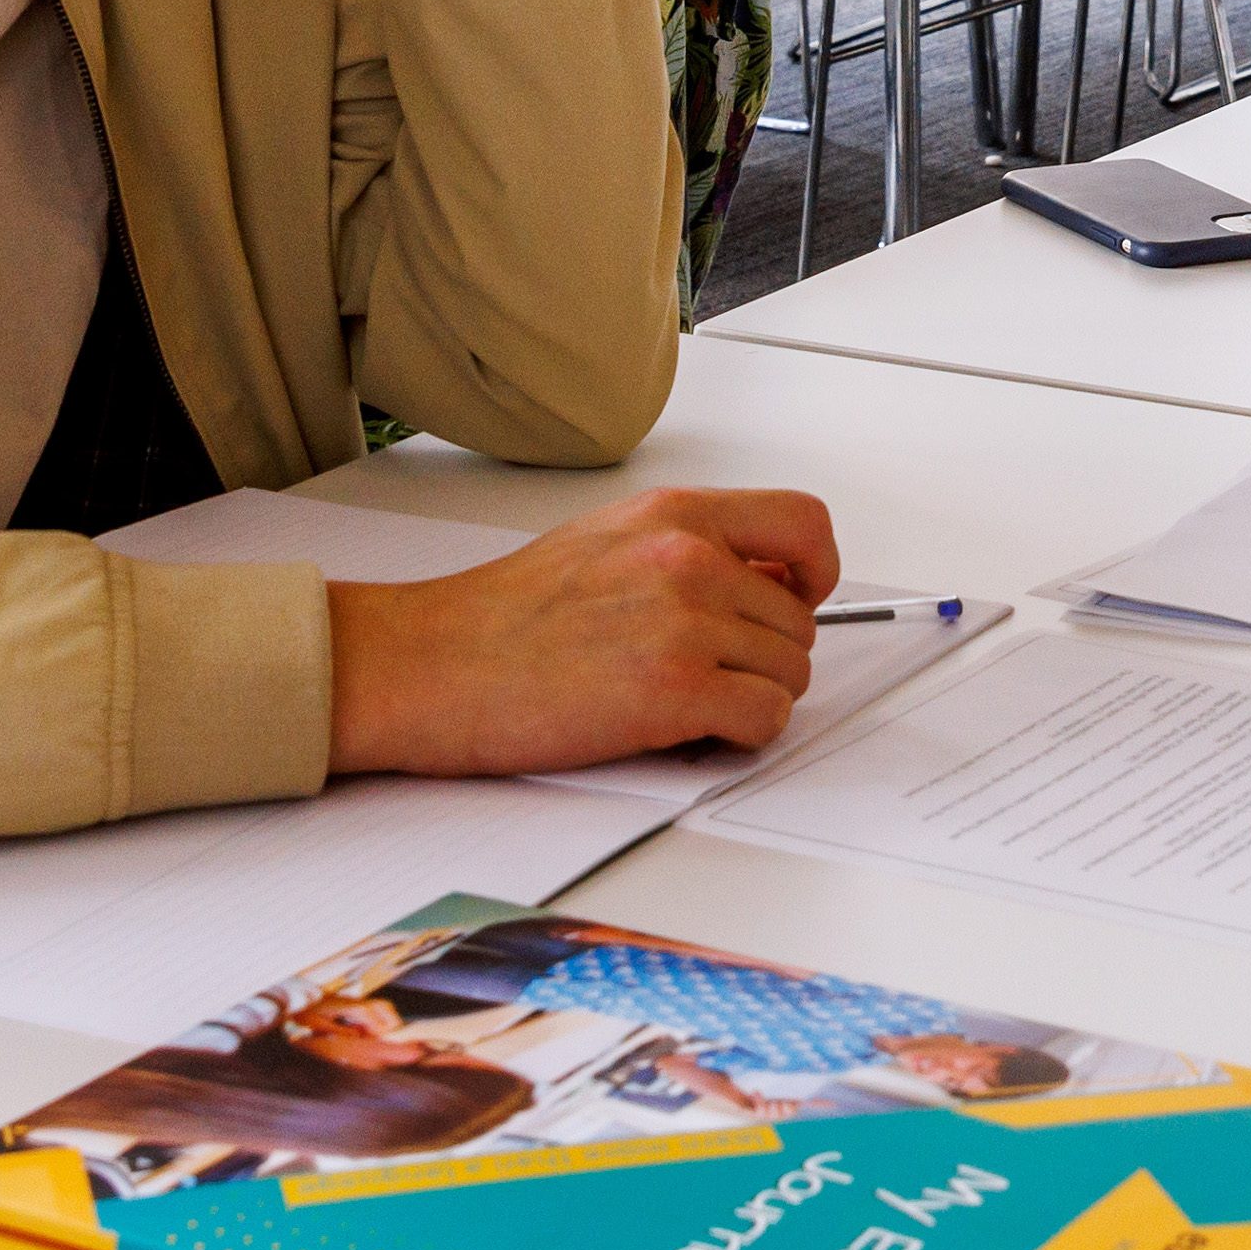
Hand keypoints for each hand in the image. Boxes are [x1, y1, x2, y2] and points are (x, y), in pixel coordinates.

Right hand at [318, 490, 838, 774]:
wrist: (433, 663)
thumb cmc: (503, 615)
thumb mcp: (605, 539)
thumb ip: (685, 547)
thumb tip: (755, 581)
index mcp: (674, 515)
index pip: (804, 523)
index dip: (817, 570)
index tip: (799, 597)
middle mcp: (688, 558)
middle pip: (799, 620)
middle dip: (765, 655)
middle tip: (710, 674)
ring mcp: (685, 623)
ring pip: (789, 673)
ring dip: (751, 698)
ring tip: (687, 703)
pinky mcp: (675, 690)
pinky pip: (765, 718)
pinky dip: (741, 735)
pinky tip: (691, 731)